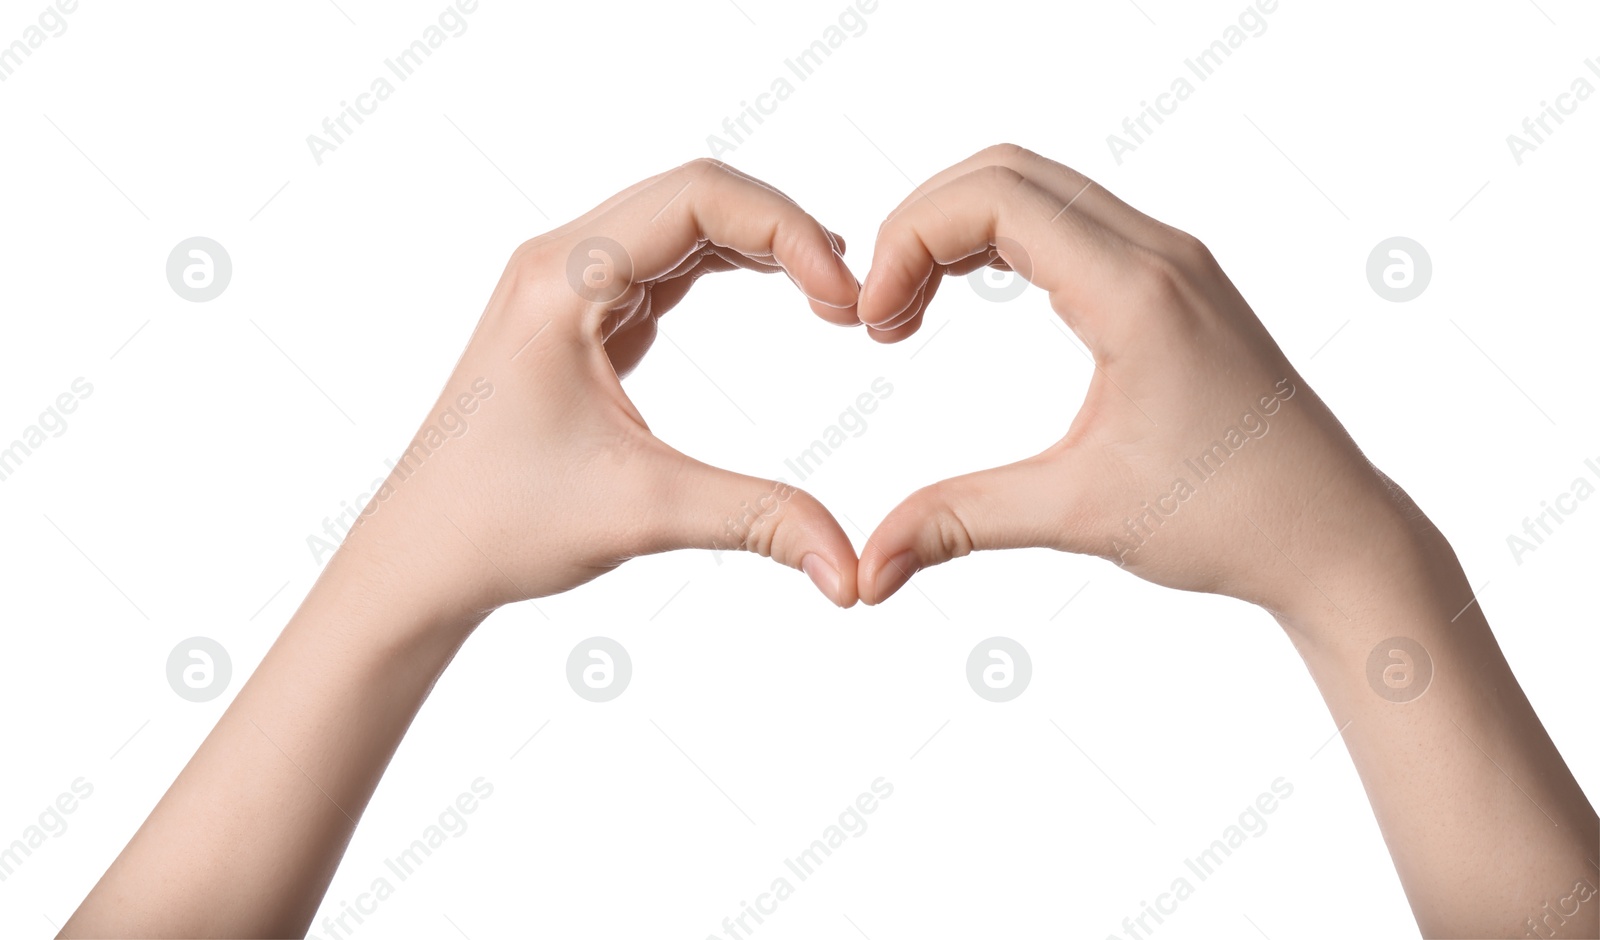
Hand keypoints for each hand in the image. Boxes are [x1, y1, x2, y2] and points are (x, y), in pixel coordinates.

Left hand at [62, 160, 866, 937]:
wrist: (416, 560)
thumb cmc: (496, 524)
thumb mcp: (643, 512)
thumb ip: (759, 521)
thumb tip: (853, 571)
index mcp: (561, 279)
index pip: (697, 197)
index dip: (787, 231)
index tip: (843, 301)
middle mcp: (559, 263)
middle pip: (694, 194)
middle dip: (783, 232)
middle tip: (851, 298)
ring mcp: (564, 286)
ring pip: (681, 223)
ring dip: (759, 246)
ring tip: (828, 296)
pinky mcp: (577, 318)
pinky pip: (665, 264)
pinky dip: (728, 269)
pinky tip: (779, 293)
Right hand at [851, 145, 1596, 938]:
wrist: (1335, 535)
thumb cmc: (1231, 520)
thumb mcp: (1080, 516)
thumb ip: (961, 522)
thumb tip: (869, 565)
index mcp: (1138, 291)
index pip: (994, 197)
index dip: (908, 240)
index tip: (872, 321)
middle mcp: (1160, 253)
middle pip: (1005, 172)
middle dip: (919, 226)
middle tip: (879, 312)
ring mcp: (1174, 260)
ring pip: (1037, 187)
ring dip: (957, 231)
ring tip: (910, 312)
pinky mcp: (1177, 281)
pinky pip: (1070, 220)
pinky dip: (1001, 241)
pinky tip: (968, 297)